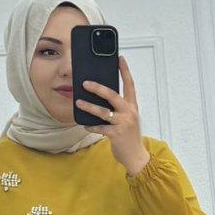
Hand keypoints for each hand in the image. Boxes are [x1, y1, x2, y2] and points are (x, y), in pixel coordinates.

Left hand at [76, 55, 148, 174]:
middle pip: (113, 95)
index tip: (120, 59)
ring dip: (89, 106)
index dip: (125, 71)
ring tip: (78, 102)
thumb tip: (101, 98)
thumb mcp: (127, 119)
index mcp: (132, 106)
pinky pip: (99, 128)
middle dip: (98, 88)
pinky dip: (91, 126)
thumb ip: (119, 108)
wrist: (136, 156)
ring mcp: (123, 123)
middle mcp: (129, 112)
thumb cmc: (129, 135)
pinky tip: (85, 125)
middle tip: (85, 83)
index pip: (130, 85)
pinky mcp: (116, 134)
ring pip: (103, 112)